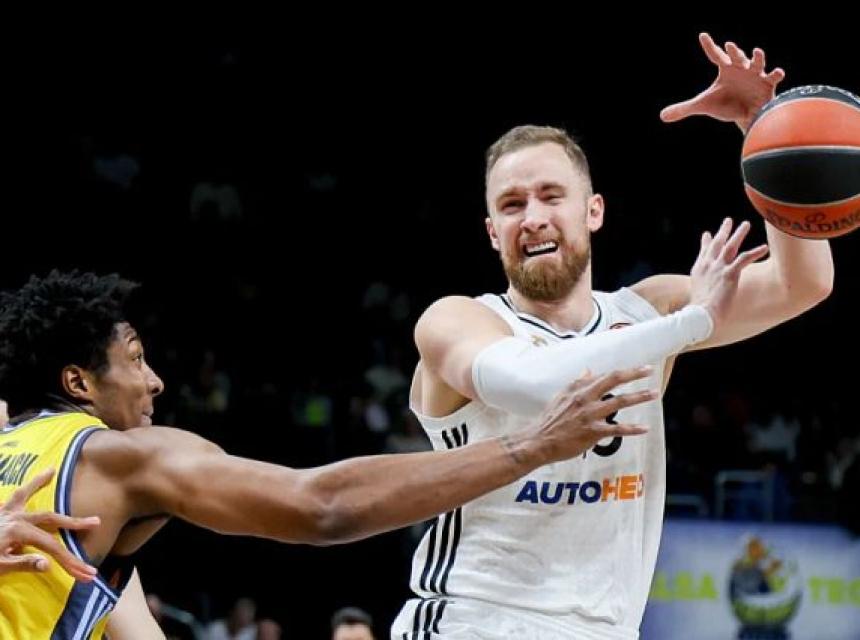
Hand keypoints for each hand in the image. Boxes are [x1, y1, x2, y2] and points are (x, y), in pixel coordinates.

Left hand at [0, 468, 99, 581]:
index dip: (70, 561)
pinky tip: (22, 480)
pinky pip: (6, 496)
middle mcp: (13, 518)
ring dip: (38, 483)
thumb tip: (49, 563)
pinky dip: (16, 487)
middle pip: (50, 521)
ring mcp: (2, 514)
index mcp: (16, 532)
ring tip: (51, 470)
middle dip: (74, 523)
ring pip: (24, 495)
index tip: (86, 573)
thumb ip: (23, 563)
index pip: (51, 548)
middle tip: (97, 522)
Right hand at [531, 367, 655, 463]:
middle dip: (633, 374)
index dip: (621, 371)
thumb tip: (588, 370)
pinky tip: (645, 428)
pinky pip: (617, 429)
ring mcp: (590, 415)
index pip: (604, 375)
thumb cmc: (549, 420)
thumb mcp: (561, 396)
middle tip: (649, 370)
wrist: (539, 440)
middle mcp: (585, 398)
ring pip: (620, 401)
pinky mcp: (593, 432)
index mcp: (578, 389)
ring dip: (639, 397)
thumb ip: (577, 383)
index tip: (637, 368)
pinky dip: (633, 429)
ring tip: (654, 394)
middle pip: (613, 380)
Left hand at [660, 33, 784, 131]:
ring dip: (757, 57)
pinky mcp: (767, 84)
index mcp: (725, 70)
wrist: (744, 115)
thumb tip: (661, 116)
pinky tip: (778, 72)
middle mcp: (741, 68)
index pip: (714, 55)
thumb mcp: (703, 106)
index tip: (702, 36)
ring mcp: (755, 74)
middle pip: (736, 57)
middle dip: (734, 51)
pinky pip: (773, 77)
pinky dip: (776, 74)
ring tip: (756, 52)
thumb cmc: (725, 105)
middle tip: (729, 45)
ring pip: (757, 63)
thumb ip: (683, 108)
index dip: (709, 46)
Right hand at [689, 218, 768, 330]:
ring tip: (746, 224)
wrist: (701, 314)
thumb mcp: (696, 293)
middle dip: (723, 231)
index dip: (706, 241)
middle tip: (728, 220)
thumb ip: (702, 287)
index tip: (707, 234)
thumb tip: (702, 292)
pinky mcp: (729, 274)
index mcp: (699, 269)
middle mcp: (708, 265)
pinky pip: (744, 259)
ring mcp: (718, 268)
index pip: (704, 251)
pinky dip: (754, 252)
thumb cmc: (699, 309)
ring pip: (730, 246)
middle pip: (716, 243)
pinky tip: (764, 248)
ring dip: (738, 234)